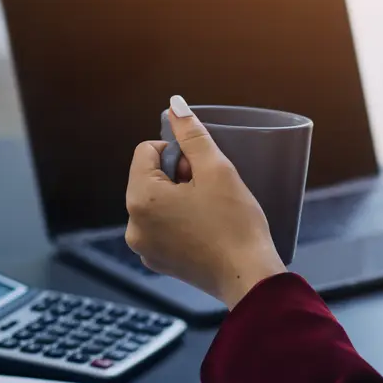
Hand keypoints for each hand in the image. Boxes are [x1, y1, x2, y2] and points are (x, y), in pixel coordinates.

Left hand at [125, 96, 286, 309]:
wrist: (249, 277)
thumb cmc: (236, 224)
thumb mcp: (217, 170)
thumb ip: (192, 135)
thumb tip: (174, 105)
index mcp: (140, 198)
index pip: (147, 151)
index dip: (178, 154)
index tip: (203, 172)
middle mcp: (133, 225)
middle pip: (150, 178)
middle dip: (178, 178)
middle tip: (212, 193)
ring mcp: (144, 248)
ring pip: (157, 204)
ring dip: (180, 200)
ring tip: (212, 213)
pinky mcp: (158, 262)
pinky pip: (163, 228)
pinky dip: (181, 223)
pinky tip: (207, 231)